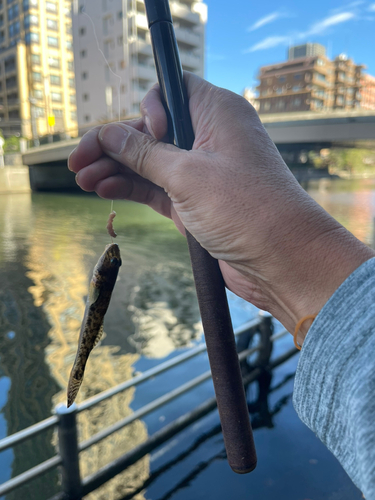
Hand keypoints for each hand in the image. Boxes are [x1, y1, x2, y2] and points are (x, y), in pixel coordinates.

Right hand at [68, 72, 373, 338]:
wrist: (282, 261)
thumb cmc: (246, 209)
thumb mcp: (187, 175)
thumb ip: (143, 153)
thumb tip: (108, 134)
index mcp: (218, 113)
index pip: (172, 91)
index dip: (149, 106)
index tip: (146, 132)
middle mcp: (210, 139)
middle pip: (152, 131)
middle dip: (114, 143)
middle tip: (77, 161)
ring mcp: (202, 173)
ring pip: (151, 162)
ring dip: (116, 169)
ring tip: (83, 179)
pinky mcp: (196, 202)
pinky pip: (157, 189)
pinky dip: (131, 188)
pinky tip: (104, 190)